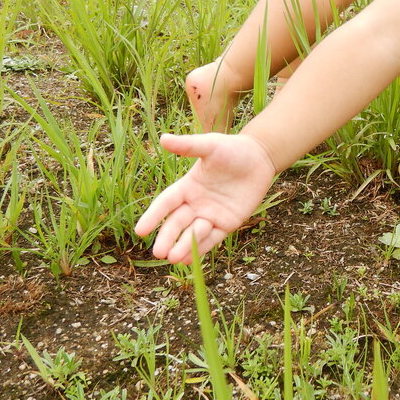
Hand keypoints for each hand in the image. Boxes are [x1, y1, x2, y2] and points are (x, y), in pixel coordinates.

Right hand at [135, 133, 277, 264]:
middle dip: (167, 237)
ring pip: (194, 234)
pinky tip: (189, 260)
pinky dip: (201, 248)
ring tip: (173, 259)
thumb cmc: (232, 149)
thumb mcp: (210, 146)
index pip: (166, 204)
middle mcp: (195, 203)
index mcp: (187, 187)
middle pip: (177, 223)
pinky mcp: (228, 223)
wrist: (259, 158)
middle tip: (158, 253)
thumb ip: (189, 146)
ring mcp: (211, 215)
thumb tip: (163, 138)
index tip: (140, 231)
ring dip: (183, 246)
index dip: (153, 216)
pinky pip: (213, 238)